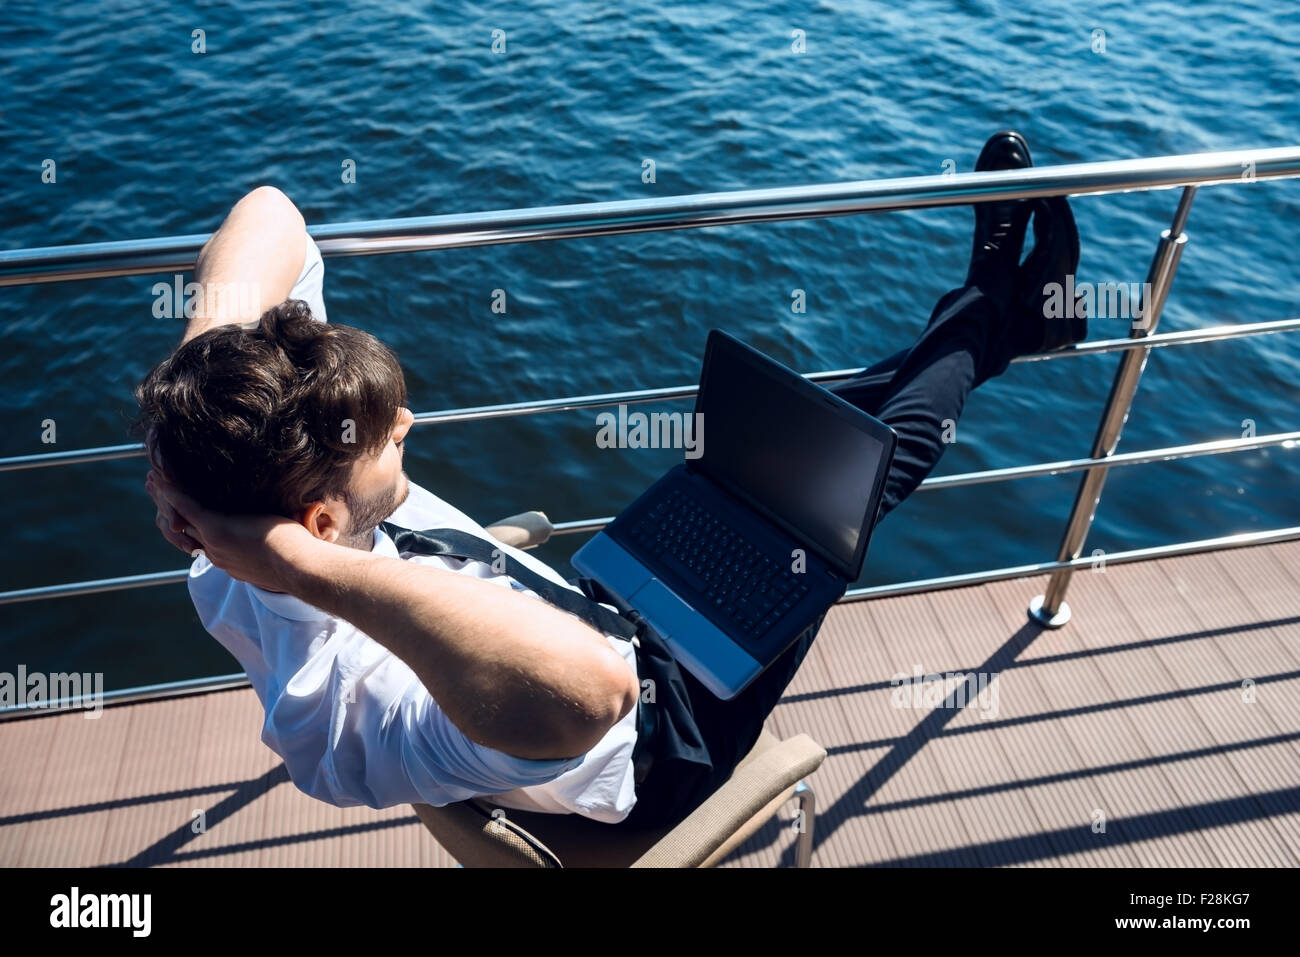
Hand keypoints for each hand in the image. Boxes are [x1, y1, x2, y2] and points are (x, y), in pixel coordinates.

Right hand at [144, 469, 314, 592]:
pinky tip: (162, 478)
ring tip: (154, 480)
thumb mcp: (282, 553)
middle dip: (168, 512)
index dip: (188, 529)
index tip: (182, 520)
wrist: (299, 567)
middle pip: (183, 531)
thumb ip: (275, 545)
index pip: (201, 542)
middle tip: (157, 493)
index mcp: (230, 562)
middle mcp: (216, 555)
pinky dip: (173, 493)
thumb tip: (297, 526)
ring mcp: (214, 543)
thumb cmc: (301, 560)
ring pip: (180, 518)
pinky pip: (188, 507)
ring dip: (165, 498)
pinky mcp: (217, 528)